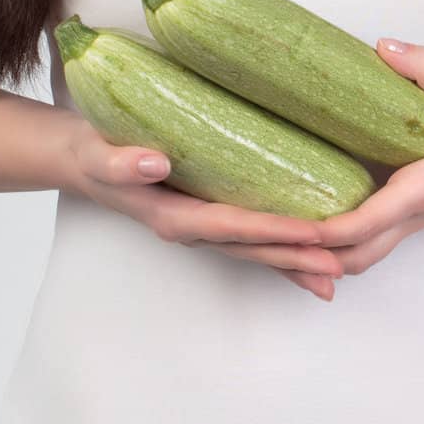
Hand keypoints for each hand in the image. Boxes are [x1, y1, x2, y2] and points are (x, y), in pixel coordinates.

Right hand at [69, 114, 346, 289]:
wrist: (82, 161)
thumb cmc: (94, 152)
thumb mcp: (99, 154)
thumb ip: (123, 162)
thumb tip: (154, 163)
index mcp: (173, 217)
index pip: (232, 225)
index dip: (272, 230)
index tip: (311, 233)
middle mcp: (192, 229)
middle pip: (252, 248)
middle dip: (296, 257)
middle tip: (340, 263)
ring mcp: (202, 227)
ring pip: (255, 249)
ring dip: (294, 262)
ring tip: (337, 271)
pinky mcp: (208, 217)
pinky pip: (248, 239)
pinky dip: (279, 250)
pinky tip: (309, 257)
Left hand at [283, 38, 423, 300]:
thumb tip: (380, 46)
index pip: (367, 222)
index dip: (324, 230)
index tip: (289, 229)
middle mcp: (418, 214)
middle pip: (357, 256)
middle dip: (312, 258)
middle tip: (269, 244)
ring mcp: (420, 220)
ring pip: (366, 254)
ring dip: (326, 255)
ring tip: (284, 239)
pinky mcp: (421, 215)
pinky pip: (377, 239)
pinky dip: (346, 242)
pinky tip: (320, 222)